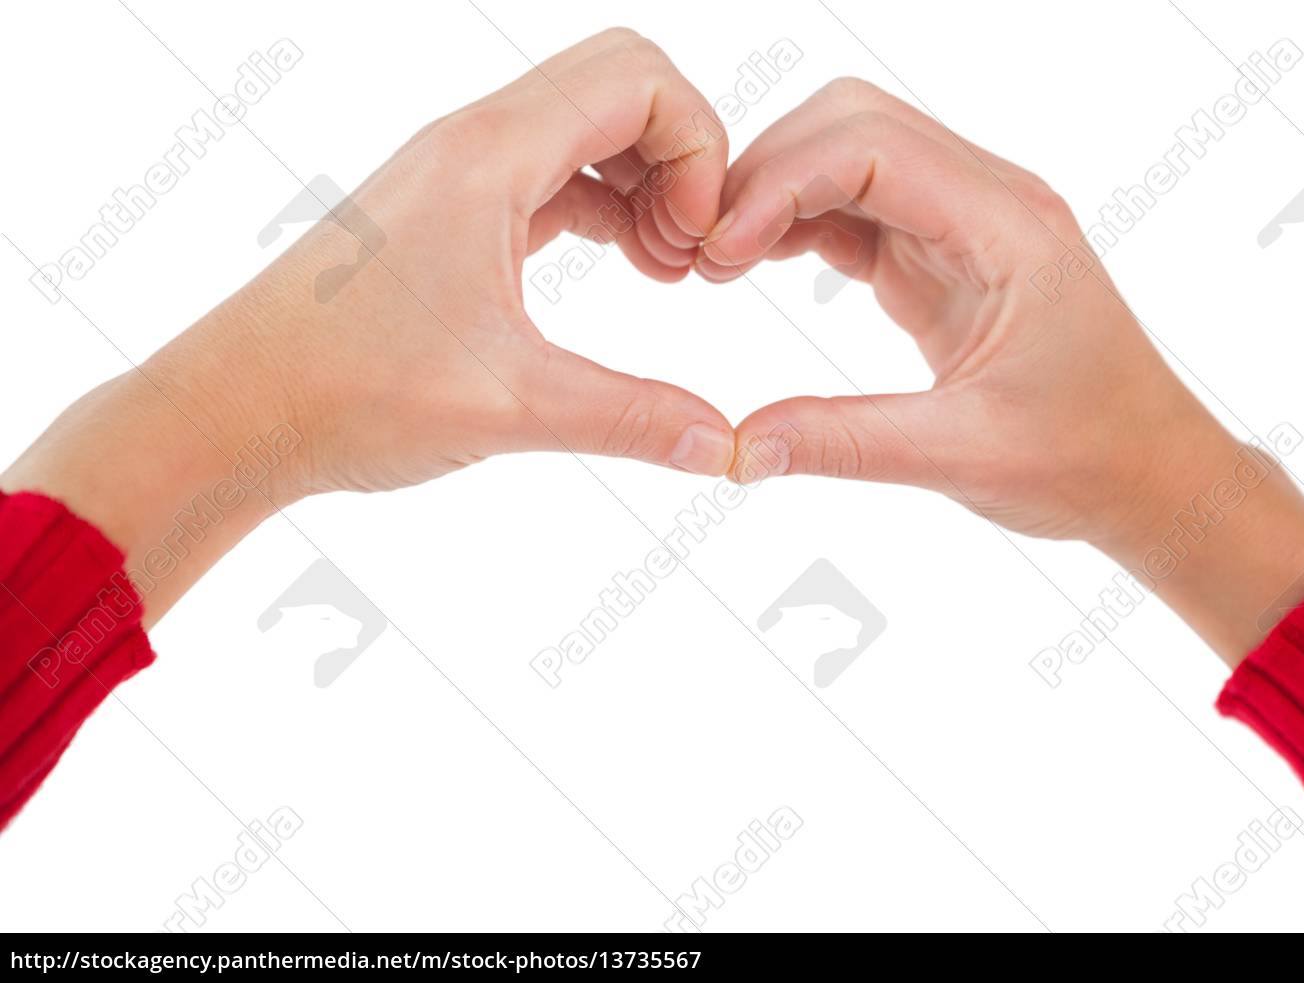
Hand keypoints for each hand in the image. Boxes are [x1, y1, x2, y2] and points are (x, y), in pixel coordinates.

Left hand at [3, 29, 736, 620]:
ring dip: (647, 181)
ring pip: (586, 126)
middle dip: (683, 154)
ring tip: (668, 270)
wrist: (234, 412)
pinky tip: (627, 270)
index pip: (637, 80)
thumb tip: (725, 445)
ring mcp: (459, 174)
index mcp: (487, 159)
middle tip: (693, 253)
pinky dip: (607, 206)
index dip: (699, 150)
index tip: (699, 248)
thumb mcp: (508, 408)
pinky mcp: (452, 213)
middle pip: (619, 82)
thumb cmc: (345, 394)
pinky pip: (555, 173)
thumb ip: (630, 418)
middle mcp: (473, 143)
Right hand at [699, 78, 1303, 659]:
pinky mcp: (940, 255)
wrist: (1148, 472)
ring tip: (715, 262)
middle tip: (703, 252)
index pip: (872, 149)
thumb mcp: (966, 457)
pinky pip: (855, 208)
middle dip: (766, 171)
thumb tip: (736, 446)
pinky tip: (752, 265)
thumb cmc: (1086, 458)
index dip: (779, 183)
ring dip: (775, 193)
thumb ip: (846, 443)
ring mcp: (963, 223)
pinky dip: (795, 223)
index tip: (719, 252)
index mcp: (1009, 228)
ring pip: (848, 154)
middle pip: (853, 123)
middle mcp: (988, 203)